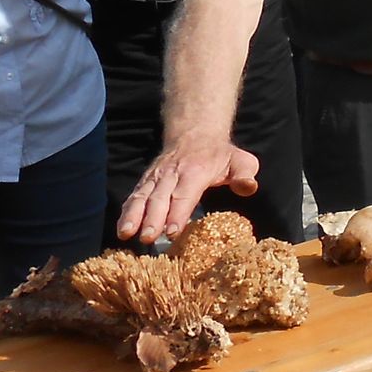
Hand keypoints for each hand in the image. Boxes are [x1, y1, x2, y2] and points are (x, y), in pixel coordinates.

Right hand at [118, 139, 261, 244]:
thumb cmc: (220, 154)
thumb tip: (248, 187)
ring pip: (143, 196)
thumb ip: (244, 175)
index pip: (185, 195)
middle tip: (148, 238)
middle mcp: (172, 174)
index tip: (171, 232)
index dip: (177, 214)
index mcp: (196, 172)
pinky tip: (122, 228)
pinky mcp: (147, 180)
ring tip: (126, 234)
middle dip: (152, 219)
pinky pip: (135, 195)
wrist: (195, 132)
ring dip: (133, 215)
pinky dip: (127, 211)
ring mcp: (157, 177)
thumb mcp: (240, 161)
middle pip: (160, 198)